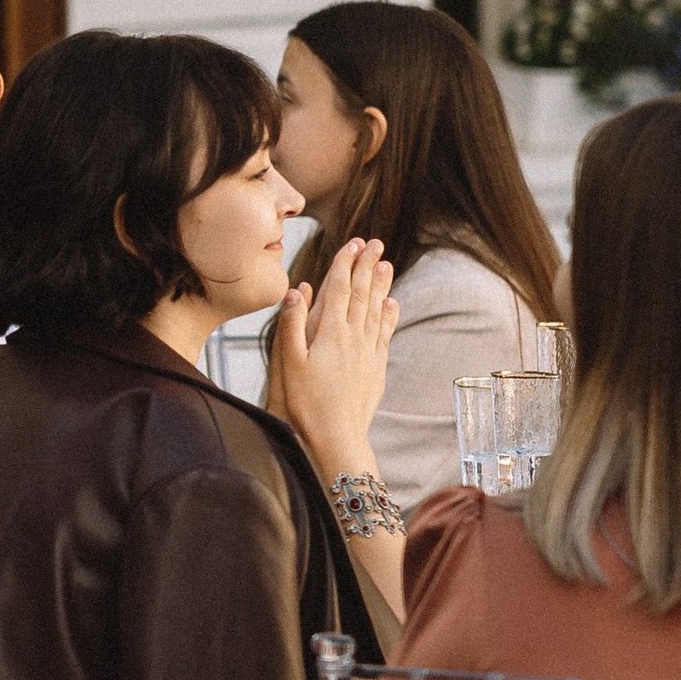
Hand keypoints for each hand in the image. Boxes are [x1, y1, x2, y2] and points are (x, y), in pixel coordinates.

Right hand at [269, 236, 398, 476]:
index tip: (352, 243)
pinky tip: (392, 305)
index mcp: (331, 333)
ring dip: (380, 285)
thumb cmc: (305, 403)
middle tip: (374, 243)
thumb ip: (292, 324)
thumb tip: (298, 289)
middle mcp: (354, 337)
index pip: (339, 288)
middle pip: (361, 294)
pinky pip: (385, 334)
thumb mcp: (288, 363)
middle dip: (367, 266)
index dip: (345, 263)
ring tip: (385, 264)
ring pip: (376, 310)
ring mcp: (368, 353)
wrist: (336, 437)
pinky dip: (389, 316)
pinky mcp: (376, 369)